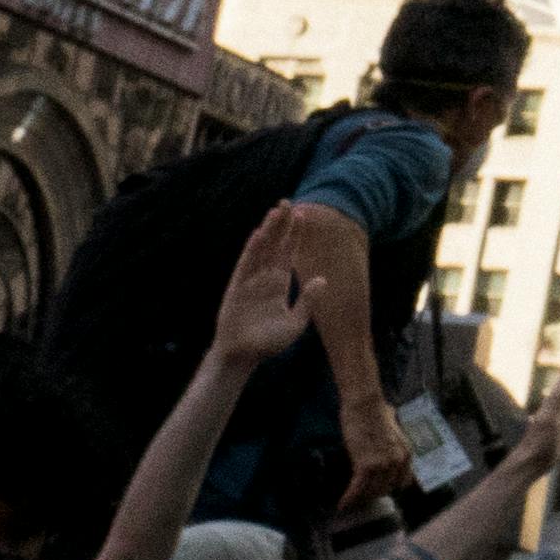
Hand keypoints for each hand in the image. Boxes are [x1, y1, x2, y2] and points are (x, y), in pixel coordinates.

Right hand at [210, 210, 327, 374]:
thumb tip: (323, 278)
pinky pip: (245, 267)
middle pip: (274, 246)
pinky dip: (252, 251)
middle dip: (281, 225)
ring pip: (260, 250)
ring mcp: (249, 282)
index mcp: (279, 284)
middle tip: (288, 202)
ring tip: (276, 211)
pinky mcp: (236, 290)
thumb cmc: (268, 342)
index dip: (295, 235)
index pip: (288, 253)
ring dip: (267, 231)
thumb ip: (308, 300)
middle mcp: (264, 279)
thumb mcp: (296, 322)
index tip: (304, 214)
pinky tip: (259, 235)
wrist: (243, 357)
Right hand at [332, 391, 409, 514]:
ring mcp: (383, 464)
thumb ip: (394, 443)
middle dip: (371, 496)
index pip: (402, 483)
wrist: (365, 405)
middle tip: (359, 500)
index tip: (377, 492)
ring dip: (359, 500)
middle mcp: (398, 462)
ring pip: (370, 492)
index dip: (388, 489)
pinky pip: (357, 488)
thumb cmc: (376, 414)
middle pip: (385, 490)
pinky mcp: (366, 465)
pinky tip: (341, 505)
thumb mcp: (394, 432)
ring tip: (348, 504)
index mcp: (407, 454)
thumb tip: (390, 444)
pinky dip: (349, 499)